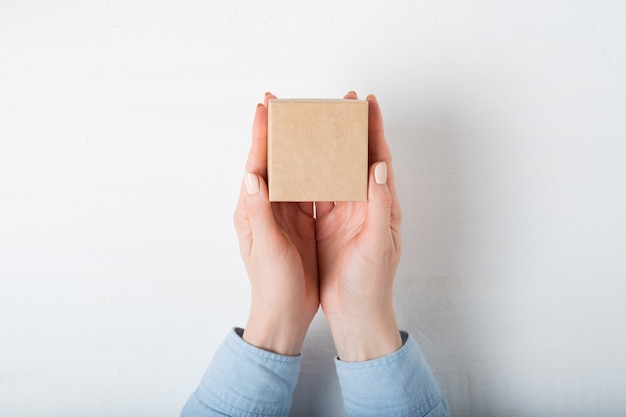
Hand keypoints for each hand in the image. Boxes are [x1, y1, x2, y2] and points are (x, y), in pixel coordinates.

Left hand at [233, 93, 318, 355]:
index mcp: (253, 207)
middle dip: (285, 132)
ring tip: (317, 123)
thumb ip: (258, 211)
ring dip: (305, 148)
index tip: (265, 104)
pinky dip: (320, 172)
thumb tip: (252, 174)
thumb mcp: (264, 247)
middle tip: (294, 104)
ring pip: (296, 172)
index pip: (257, 162)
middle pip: (278, 160)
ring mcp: (286, 213)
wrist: (285, 312)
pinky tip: (332, 158)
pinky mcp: (303, 222)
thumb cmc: (271, 283)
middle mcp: (268, 205)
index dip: (261, 133)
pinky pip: (312, 190)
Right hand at [316, 92, 402, 360]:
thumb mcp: (378, 245)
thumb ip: (378, 206)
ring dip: (322, 148)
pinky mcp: (324, 225)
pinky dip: (306, 175)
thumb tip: (377, 166)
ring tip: (309, 124)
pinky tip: (295, 161)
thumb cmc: (372, 283)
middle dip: (344, 130)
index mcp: (380, 204)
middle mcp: (362, 203)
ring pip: (331, 172)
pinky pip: (314, 192)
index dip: (373, 128)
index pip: (377, 157)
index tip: (366, 101)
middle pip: (353, 158)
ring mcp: (342, 213)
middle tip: (333, 103)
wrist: (355, 314)